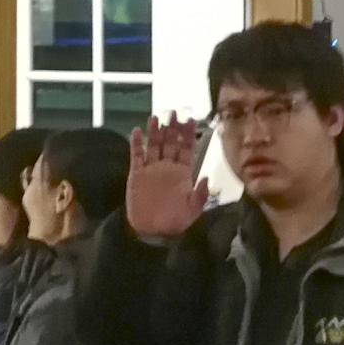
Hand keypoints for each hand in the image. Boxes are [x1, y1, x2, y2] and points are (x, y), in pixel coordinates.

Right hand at [126, 114, 208, 238]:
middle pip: (171, 142)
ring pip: (154, 145)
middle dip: (173, 127)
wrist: (152, 232)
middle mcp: (168, 167)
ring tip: (156, 117)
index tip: (190, 120)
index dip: (188, 134)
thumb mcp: (193, 210)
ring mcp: (152, 169)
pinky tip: (136, 131)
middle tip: (174, 112)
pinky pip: (137, 155)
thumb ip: (200, 194)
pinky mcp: (137, 174)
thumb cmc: (175, 222)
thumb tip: (207, 178)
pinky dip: (136, 143)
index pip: (187, 148)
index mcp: (183, 173)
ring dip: (155, 131)